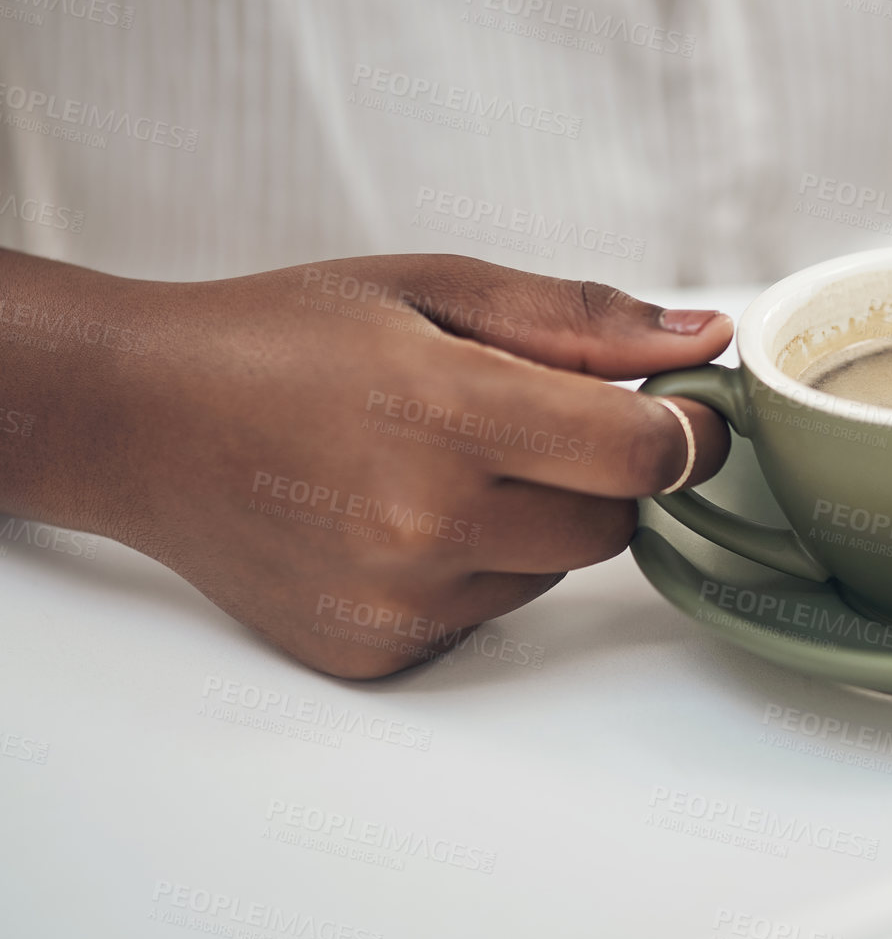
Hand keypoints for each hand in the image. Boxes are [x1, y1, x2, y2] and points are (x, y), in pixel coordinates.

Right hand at [7, 254, 730, 676]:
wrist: (143, 420)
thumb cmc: (283, 338)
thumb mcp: (435, 288)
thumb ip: (582, 321)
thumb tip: (702, 338)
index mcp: (449, 413)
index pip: (644, 455)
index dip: (685, 432)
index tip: (684, 412)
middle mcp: (426, 523)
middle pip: (613, 522)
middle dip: (602, 471)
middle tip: (526, 422)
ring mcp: (399, 600)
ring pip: (555, 571)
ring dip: (535, 520)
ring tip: (440, 463)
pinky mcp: (377, 650)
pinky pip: (490, 614)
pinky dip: (476, 569)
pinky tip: (399, 516)